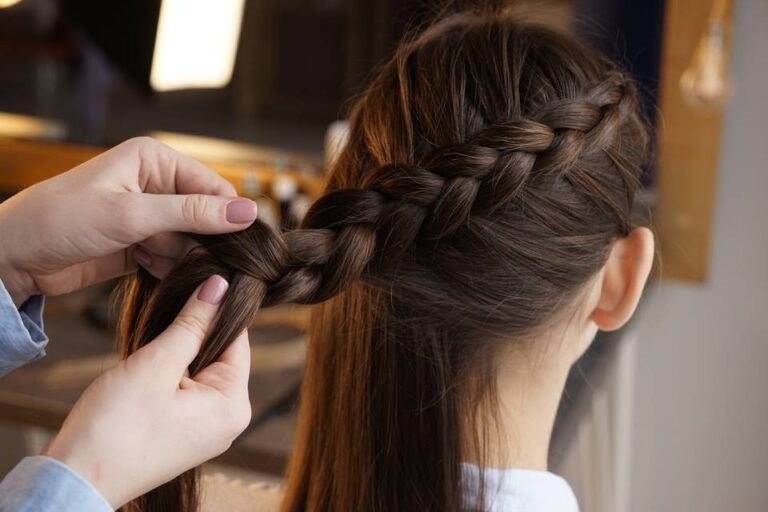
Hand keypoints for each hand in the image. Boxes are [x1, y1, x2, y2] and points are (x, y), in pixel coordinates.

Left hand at [0, 137, 257, 305]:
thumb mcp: (131, 214)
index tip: (241, 244)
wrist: (13, 257)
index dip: (228, 215)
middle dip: (201, 239)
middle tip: (191, 257)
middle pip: (206, 215)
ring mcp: (149, 216)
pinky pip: (174, 257)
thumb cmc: (60, 220)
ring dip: (182, 256)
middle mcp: (156, 184)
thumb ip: (192, 214)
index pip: (213, 186)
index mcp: (154, 160)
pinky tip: (145, 267)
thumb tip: (248, 212)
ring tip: (151, 258)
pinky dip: (167, 267)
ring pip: (192, 240)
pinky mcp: (142, 243)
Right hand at [45, 275, 251, 508]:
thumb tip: (220, 286)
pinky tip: (145, 374)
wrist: (75, 480)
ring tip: (148, 353)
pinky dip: (169, 374)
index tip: (195, 283)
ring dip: (176, 353)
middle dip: (192, 333)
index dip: (216, 308)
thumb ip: (192, 323)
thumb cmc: (114, 428)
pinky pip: (186, 389)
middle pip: (220, 353)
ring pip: (200, 369)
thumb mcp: (156, 364)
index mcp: (233, 404)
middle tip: (161, 320)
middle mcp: (229, 420)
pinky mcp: (185, 433)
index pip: (238, 338)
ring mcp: (207, 429)